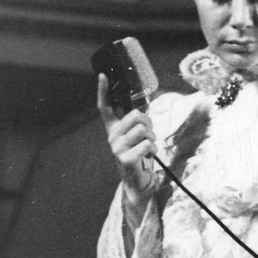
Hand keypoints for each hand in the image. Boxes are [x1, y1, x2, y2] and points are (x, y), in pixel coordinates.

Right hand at [97, 73, 157, 204]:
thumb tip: (146, 100)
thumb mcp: (138, 136)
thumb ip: (139, 121)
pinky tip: (148, 157)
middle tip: (148, 135)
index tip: (103, 75)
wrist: (138, 182)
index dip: (103, 91)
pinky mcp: (125, 159)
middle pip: (136, 116)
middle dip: (149, 124)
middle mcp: (112, 136)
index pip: (105, 107)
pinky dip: (154, 150)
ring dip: (153, 138)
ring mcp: (117, 148)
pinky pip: (147, 145)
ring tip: (148, 147)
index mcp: (114, 128)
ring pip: (143, 130)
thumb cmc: (140, 156)